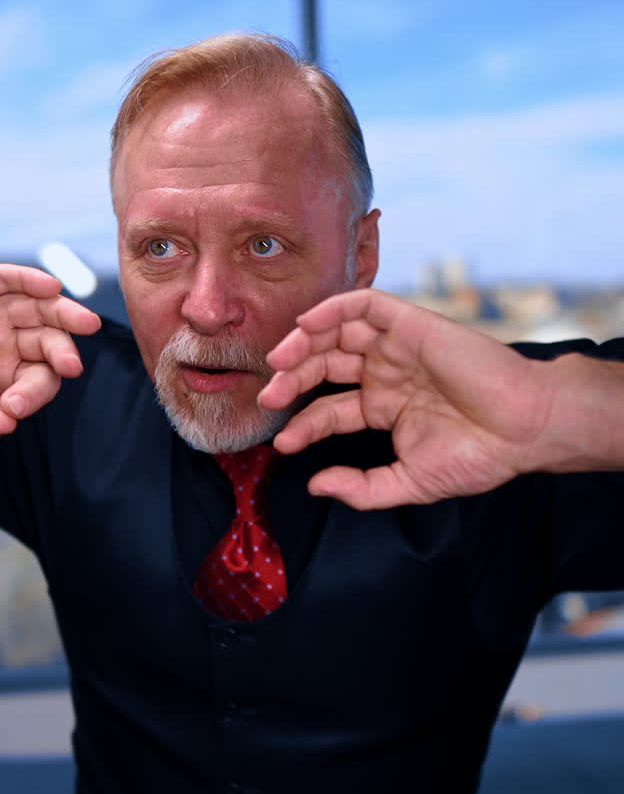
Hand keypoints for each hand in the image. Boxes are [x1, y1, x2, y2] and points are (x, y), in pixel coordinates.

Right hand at [0, 264, 100, 448]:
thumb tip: (6, 425)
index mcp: (9, 378)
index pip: (38, 382)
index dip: (33, 395)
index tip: (11, 407)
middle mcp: (8, 344)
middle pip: (50, 343)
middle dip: (64, 354)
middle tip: (71, 366)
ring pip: (38, 308)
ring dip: (64, 312)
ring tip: (86, 322)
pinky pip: (6, 279)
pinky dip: (28, 280)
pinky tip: (49, 287)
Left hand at [259, 288, 552, 509]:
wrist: (525, 427)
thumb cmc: (479, 455)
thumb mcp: (409, 483)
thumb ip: (361, 489)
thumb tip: (315, 486)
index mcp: (387, 406)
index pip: (330, 409)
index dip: (303, 424)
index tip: (283, 443)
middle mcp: (387, 372)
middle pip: (324, 365)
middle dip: (292, 380)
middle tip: (269, 398)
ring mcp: (398, 346)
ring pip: (336, 331)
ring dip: (302, 342)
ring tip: (278, 364)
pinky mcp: (410, 323)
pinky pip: (363, 305)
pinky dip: (331, 309)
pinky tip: (306, 327)